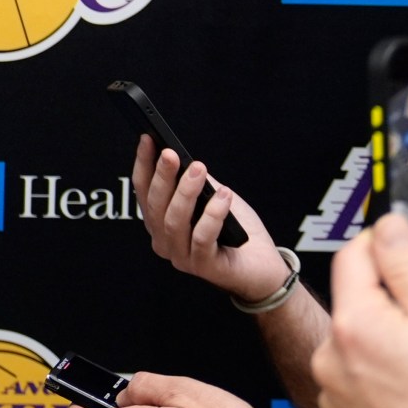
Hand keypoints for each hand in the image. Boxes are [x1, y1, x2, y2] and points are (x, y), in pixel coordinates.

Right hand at [132, 139, 285, 299]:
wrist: (263, 267)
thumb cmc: (236, 232)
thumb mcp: (212, 199)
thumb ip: (196, 184)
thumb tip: (183, 158)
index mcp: (160, 223)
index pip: (144, 191)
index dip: (143, 165)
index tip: (148, 139)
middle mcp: (164, 241)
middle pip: (155, 206)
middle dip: (162, 176)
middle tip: (170, 153)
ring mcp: (181, 257)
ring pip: (174, 221)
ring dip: (185, 192)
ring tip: (199, 168)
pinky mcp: (204, 266)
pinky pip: (203, 237)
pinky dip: (213, 214)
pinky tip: (224, 195)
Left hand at [311, 213, 407, 407]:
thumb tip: (390, 224)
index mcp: (352, 324)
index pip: (354, 255)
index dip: (386, 243)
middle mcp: (329, 354)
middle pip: (355, 297)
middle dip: (391, 293)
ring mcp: (331, 387)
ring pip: (357, 336)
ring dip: (388, 332)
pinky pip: (358, 372)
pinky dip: (382, 368)